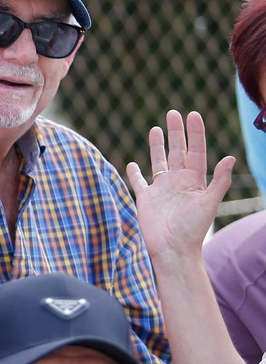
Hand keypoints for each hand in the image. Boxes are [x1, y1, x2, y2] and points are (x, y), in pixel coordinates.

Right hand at [126, 109, 233, 264]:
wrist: (172, 250)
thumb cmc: (193, 229)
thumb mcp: (209, 203)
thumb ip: (219, 181)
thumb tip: (230, 158)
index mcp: (195, 180)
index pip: (196, 150)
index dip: (195, 133)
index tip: (193, 114)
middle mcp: (178, 181)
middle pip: (177, 151)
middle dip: (176, 132)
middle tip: (173, 113)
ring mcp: (161, 189)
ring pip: (159, 161)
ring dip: (158, 146)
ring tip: (156, 129)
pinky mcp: (145, 199)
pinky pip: (139, 182)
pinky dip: (135, 173)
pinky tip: (133, 163)